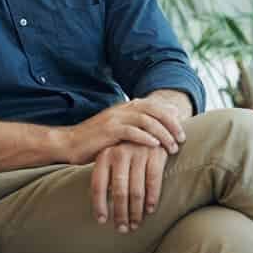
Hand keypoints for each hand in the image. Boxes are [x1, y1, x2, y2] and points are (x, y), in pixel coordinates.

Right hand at [51, 96, 186, 165]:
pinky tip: (155, 146)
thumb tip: (153, 134)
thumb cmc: (94, 141)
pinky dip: (146, 137)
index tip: (182, 130)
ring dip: (163, 133)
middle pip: (154, 110)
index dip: (170, 116)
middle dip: (171, 124)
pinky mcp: (108, 131)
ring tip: (172, 147)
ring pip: (147, 120)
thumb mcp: (116, 131)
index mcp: (125, 107)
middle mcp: (122, 109)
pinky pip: (132, 131)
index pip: (154, 106)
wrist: (69, 144)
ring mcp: (115, 118)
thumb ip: (132, 128)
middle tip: (182, 139)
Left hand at [91, 142, 166, 232]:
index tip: (102, 221)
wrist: (152, 126)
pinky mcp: (156, 155)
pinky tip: (149, 210)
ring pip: (136, 190)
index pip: (97, 185)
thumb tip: (101, 207)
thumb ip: (107, 177)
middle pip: (118, 191)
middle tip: (122, 229)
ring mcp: (138, 154)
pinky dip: (152, 199)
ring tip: (135, 224)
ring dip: (136, 211)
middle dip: (120, 213)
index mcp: (104, 156)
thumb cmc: (128, 150)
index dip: (99, 205)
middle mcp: (119, 154)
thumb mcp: (112, 158)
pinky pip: (153, 182)